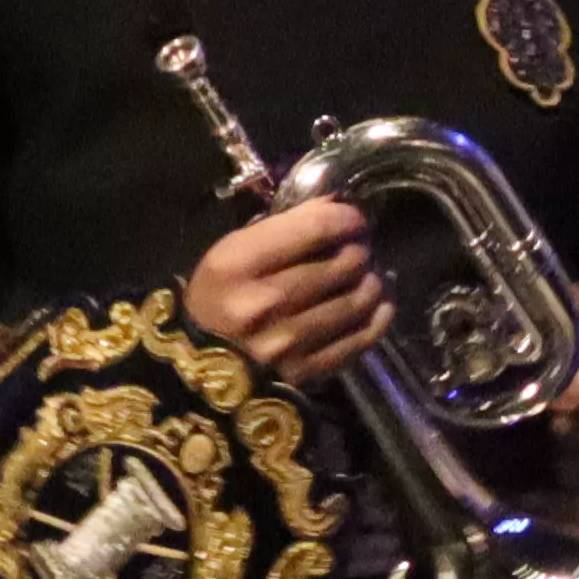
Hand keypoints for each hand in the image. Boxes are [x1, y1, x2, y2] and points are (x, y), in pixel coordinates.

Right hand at [185, 194, 391, 380]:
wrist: (199, 368)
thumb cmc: (217, 299)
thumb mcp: (229, 255)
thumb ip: (278, 231)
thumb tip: (333, 208)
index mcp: (236, 265)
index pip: (313, 229)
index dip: (346, 217)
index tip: (355, 216)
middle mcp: (264, 303)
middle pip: (343, 264)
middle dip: (360, 249)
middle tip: (361, 247)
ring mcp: (288, 342)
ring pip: (359, 300)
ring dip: (373, 282)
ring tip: (368, 274)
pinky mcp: (307, 371)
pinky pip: (362, 338)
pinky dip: (379, 316)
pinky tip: (379, 303)